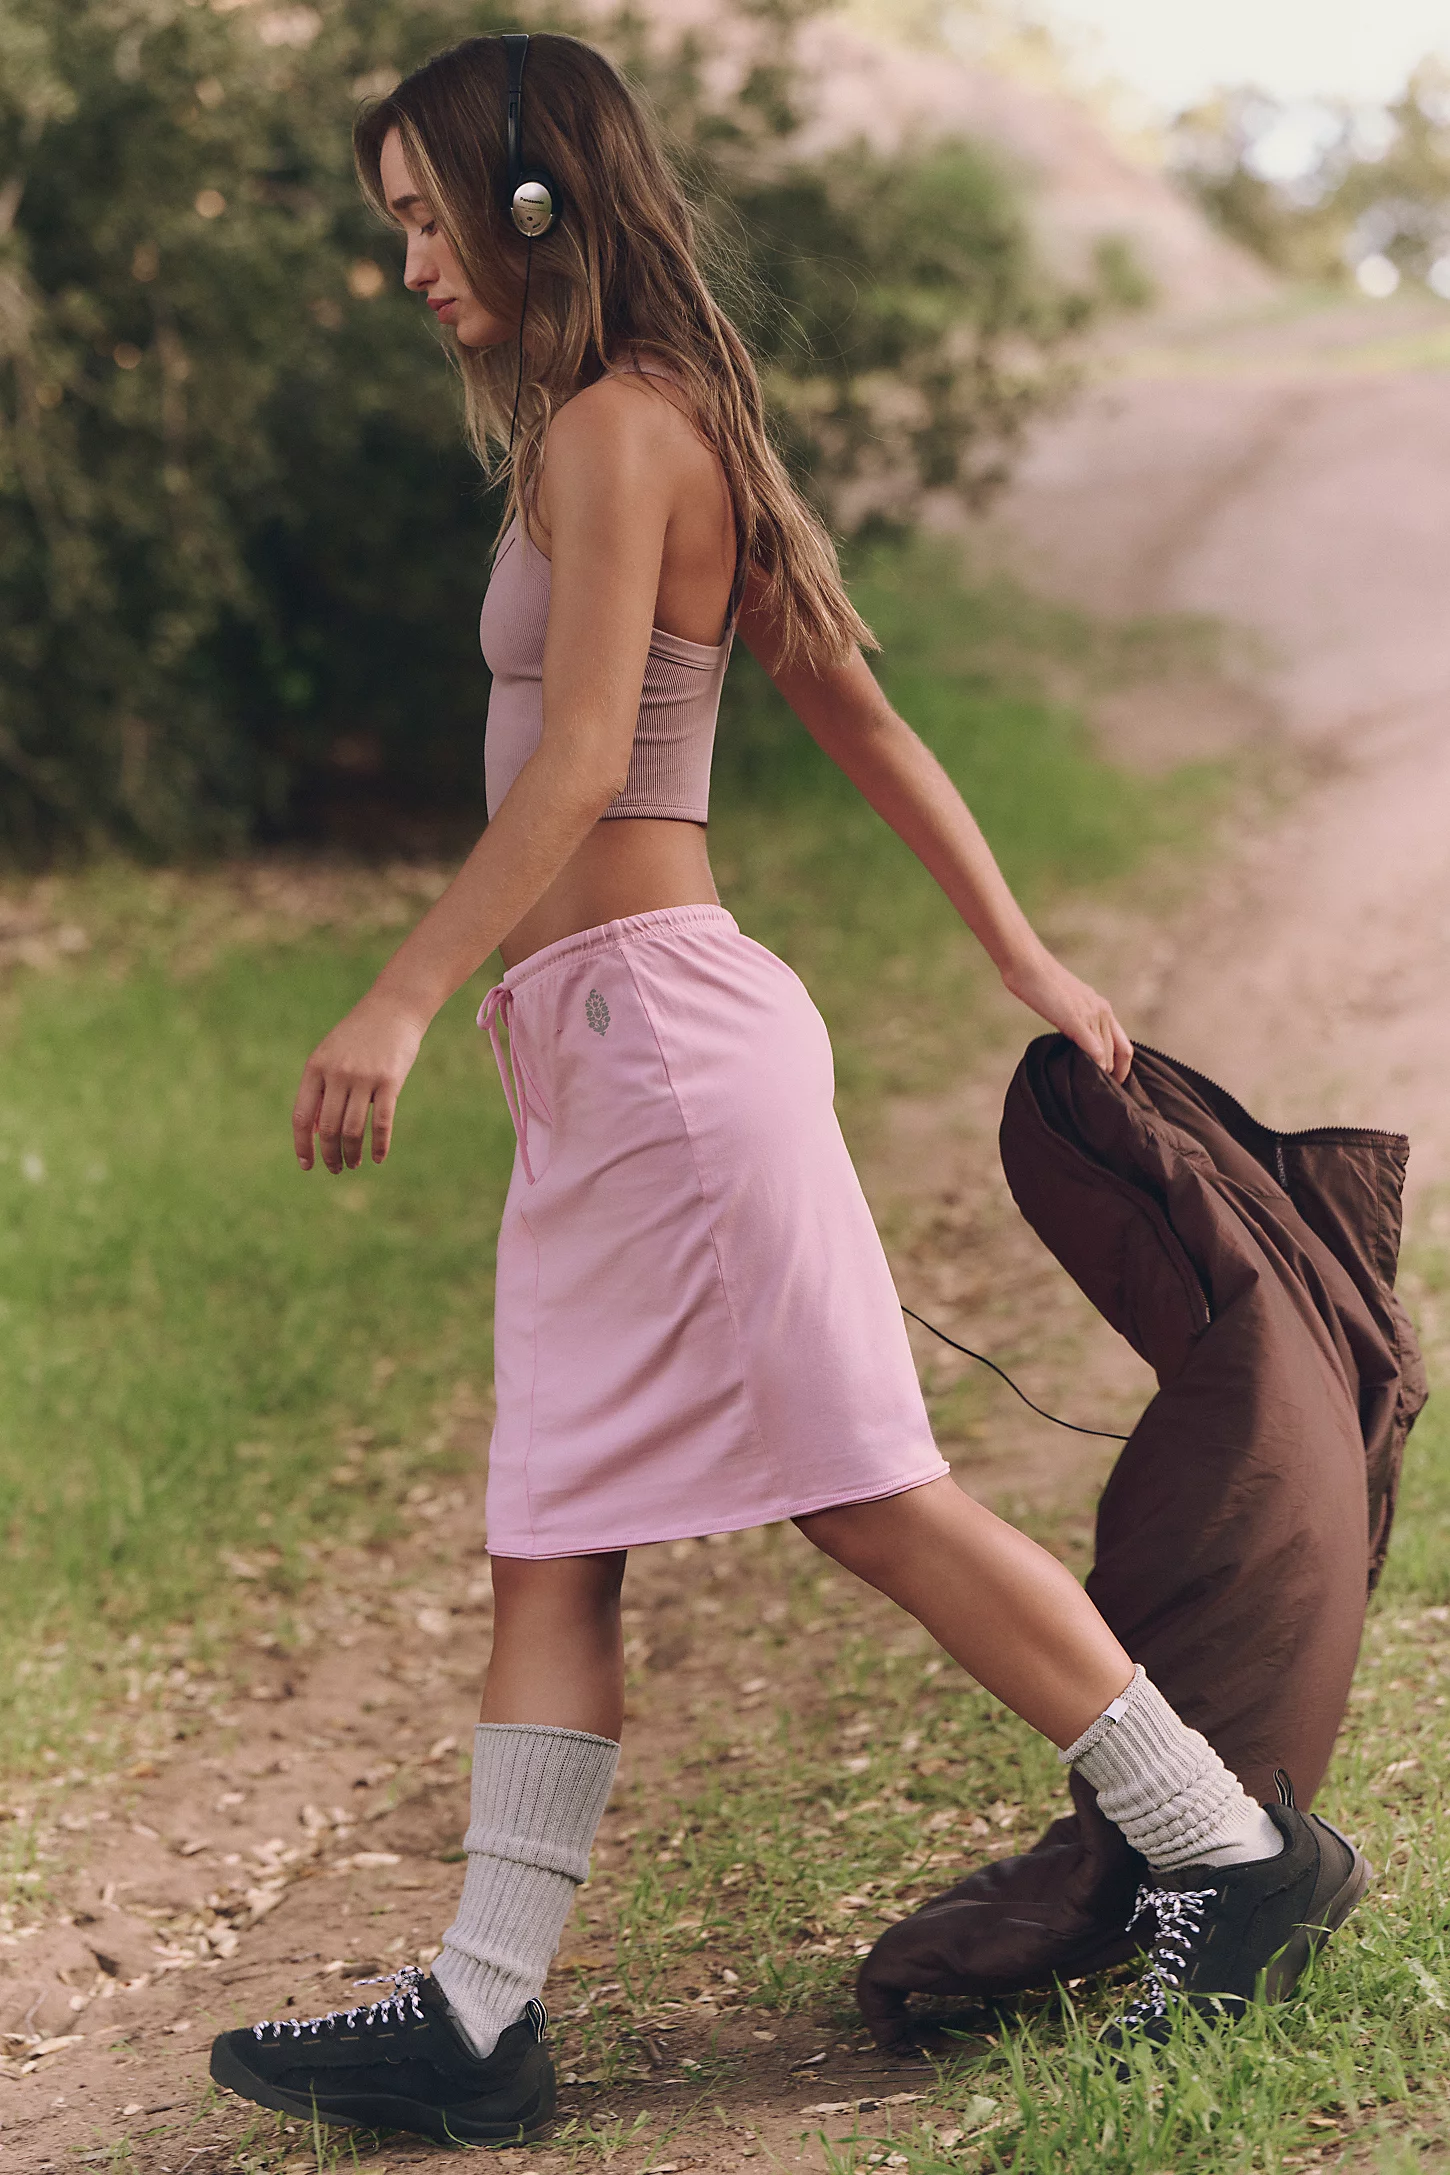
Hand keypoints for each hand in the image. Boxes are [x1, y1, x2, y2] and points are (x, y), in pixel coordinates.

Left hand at [292, 993, 427, 1171]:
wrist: (393, 1008)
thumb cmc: (359, 1036)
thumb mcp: (330, 1055)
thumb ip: (319, 1089)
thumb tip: (311, 1130)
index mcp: (315, 1068)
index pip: (301, 1116)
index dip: (302, 1145)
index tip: (307, 1165)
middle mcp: (336, 1074)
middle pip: (327, 1128)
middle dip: (330, 1154)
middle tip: (336, 1168)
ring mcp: (363, 1077)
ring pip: (352, 1129)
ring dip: (352, 1153)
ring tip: (353, 1164)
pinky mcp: (390, 1081)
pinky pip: (381, 1122)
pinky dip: (379, 1145)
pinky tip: (378, 1158)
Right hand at [1001, 946, 1132, 1082]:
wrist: (1028, 965)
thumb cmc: (1041, 984)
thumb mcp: (1067, 1004)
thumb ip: (1077, 1021)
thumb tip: (1078, 1042)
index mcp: (1102, 1008)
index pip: (1124, 1046)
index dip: (1123, 1068)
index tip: (1112, 1084)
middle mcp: (1102, 1011)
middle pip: (1118, 1054)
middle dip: (1113, 1076)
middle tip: (1102, 1093)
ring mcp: (1090, 1015)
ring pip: (1107, 1054)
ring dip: (1103, 1074)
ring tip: (1094, 1091)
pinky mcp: (1075, 1019)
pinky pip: (1093, 1048)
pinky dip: (1095, 1065)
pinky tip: (1089, 1076)